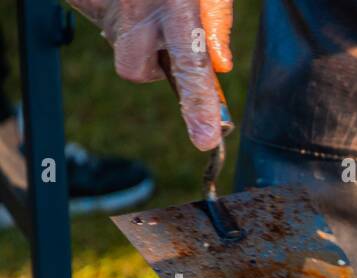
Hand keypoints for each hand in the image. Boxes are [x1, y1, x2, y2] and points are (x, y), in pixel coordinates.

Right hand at [69, 0, 233, 150]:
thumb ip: (217, 24)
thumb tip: (220, 66)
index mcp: (177, 7)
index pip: (191, 67)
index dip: (200, 105)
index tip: (206, 138)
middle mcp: (138, 10)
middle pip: (136, 69)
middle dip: (151, 65)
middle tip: (166, 37)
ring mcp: (109, 7)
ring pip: (121, 48)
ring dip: (140, 38)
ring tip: (152, 6)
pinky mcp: (89, 2)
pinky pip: (108, 25)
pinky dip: (123, 19)